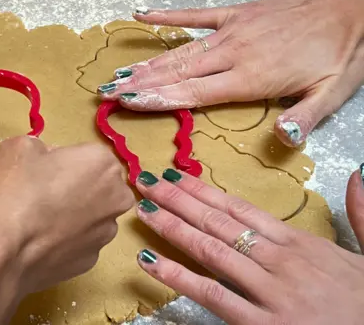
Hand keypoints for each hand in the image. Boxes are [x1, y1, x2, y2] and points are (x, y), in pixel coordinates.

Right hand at [0, 136, 133, 292]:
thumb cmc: (11, 191)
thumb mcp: (17, 148)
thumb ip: (39, 149)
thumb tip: (43, 161)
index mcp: (103, 164)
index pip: (87, 155)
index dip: (61, 161)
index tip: (39, 171)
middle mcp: (114, 200)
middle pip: (97, 187)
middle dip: (75, 189)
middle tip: (39, 195)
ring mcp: (104, 236)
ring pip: (90, 219)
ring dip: (70, 217)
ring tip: (34, 223)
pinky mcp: (88, 265)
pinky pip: (77, 245)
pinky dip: (61, 243)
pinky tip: (35, 244)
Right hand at [98, 0, 363, 146]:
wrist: (352, 7)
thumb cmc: (341, 54)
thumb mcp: (332, 92)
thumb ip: (304, 117)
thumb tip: (284, 140)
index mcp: (251, 78)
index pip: (194, 93)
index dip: (157, 98)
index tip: (127, 102)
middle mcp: (233, 54)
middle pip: (177, 73)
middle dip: (140, 84)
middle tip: (107, 93)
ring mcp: (232, 31)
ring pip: (180, 50)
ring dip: (146, 62)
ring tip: (117, 73)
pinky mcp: (236, 14)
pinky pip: (196, 15)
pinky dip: (168, 16)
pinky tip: (142, 16)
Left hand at [132, 167, 363, 323]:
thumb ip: (361, 214)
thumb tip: (359, 174)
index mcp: (300, 243)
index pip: (241, 209)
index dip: (204, 191)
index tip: (177, 175)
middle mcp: (280, 260)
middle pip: (219, 222)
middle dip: (178, 200)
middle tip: (146, 181)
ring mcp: (269, 290)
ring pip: (211, 250)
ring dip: (172, 227)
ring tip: (143, 208)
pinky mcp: (262, 323)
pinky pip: (212, 295)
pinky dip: (177, 277)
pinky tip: (149, 261)